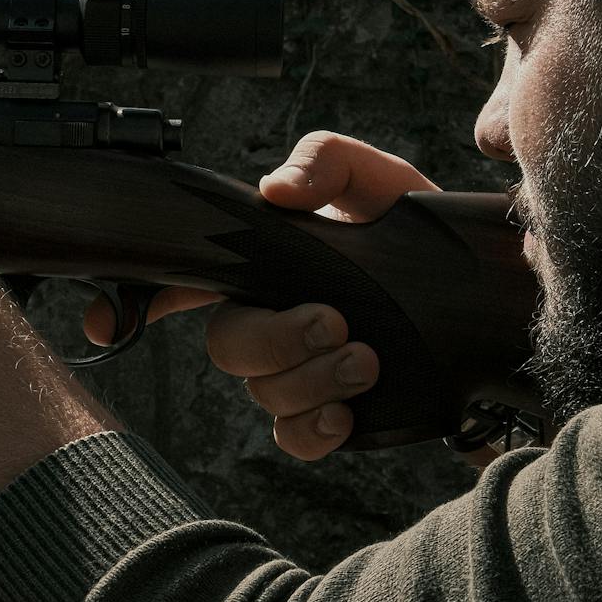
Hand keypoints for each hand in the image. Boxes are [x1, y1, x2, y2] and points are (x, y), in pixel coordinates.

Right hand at [82, 131, 438, 459]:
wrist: (497, 302)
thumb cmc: (426, 235)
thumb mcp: (382, 180)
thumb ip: (326, 162)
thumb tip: (275, 190)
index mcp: (273, 261)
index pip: (185, 279)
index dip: (132, 300)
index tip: (104, 320)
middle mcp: (276, 318)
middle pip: (225, 344)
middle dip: (274, 337)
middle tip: (335, 321)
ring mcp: (302, 372)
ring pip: (263, 392)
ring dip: (310, 378)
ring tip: (367, 356)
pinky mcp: (337, 416)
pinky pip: (295, 439)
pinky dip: (315, 428)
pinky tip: (349, 411)